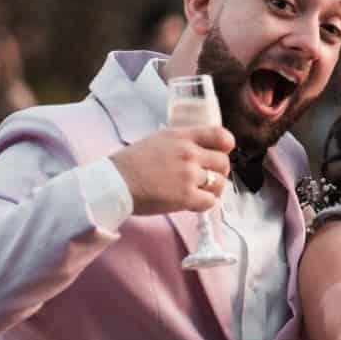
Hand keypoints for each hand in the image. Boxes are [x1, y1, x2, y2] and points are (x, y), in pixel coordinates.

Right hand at [110, 125, 235, 215]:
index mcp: (183, 136)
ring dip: (212, 189)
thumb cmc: (131, 162)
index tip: (221, 152)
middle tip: (206, 177)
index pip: (221, 135)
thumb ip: (183, 142)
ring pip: (219, 183)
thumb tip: (202, 148)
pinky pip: (210, 201)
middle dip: (218, 171)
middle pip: (223, 162)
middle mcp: (189, 153)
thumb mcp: (159, 139)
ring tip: (199, 191)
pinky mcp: (185, 197)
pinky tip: (192, 202)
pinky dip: (203, 204)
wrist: (114, 183)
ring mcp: (188, 175)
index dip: (226, 146)